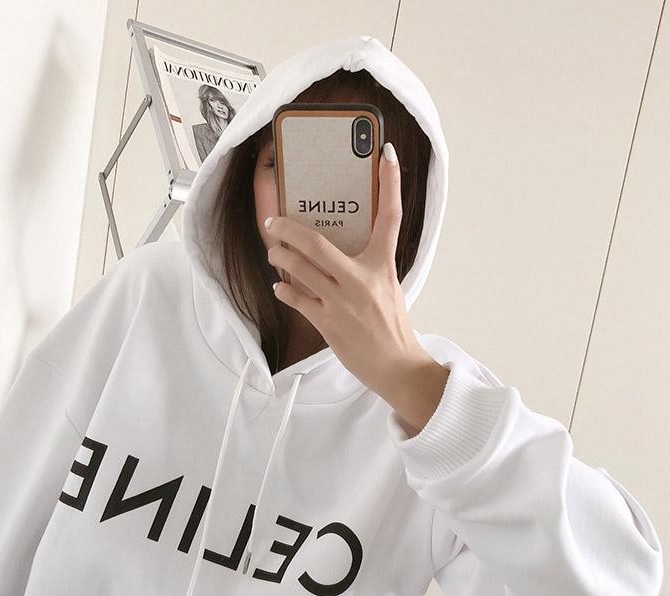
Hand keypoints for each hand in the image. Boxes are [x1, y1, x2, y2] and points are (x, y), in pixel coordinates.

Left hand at [265, 141, 433, 401]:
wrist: (397, 366)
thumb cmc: (392, 328)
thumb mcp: (389, 288)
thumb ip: (369, 267)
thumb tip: (341, 253)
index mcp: (382, 267)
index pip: (390, 218)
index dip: (389, 184)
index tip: (386, 155)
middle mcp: (362, 281)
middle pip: (317, 244)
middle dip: (288, 230)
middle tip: (272, 222)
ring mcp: (343, 303)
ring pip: (300, 270)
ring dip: (280, 258)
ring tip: (272, 251)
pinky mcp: (329, 324)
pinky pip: (298, 300)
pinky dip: (285, 291)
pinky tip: (280, 287)